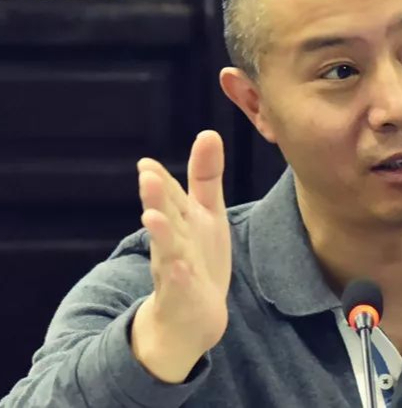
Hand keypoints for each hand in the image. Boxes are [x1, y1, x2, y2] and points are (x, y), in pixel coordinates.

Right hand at [131, 130, 231, 382]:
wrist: (192, 315)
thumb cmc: (199, 255)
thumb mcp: (206, 212)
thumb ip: (205, 175)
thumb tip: (208, 132)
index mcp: (179, 218)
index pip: (169, 195)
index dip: (159, 180)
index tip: (146, 163)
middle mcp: (172, 240)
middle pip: (164, 215)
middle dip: (155, 197)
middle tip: (146, 175)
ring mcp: (175, 268)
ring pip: (166, 248)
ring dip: (160, 232)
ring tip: (152, 216)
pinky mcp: (183, 295)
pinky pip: (180, 285)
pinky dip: (179, 276)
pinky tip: (180, 268)